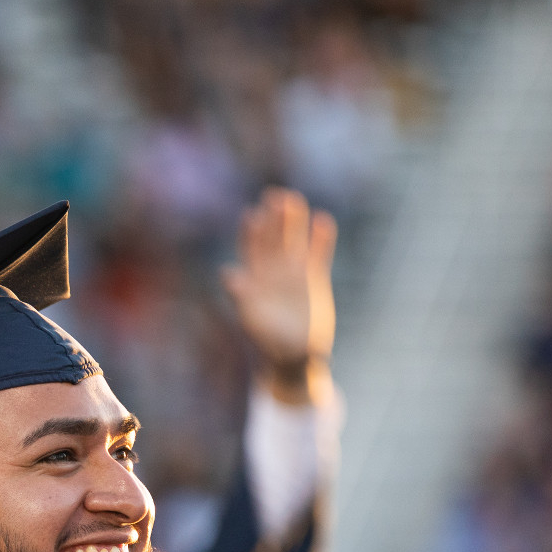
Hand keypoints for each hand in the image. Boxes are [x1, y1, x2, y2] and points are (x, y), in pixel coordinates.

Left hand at [221, 188, 336, 403]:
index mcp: (254, 281)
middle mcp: (272, 272)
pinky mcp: (314, 278)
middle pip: (272, 239)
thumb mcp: (253, 320)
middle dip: (272, 219)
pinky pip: (319, 253)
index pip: (251, 251)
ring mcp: (293, 273)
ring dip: (294, 222)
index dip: (250, 233)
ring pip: (294, 241)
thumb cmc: (270, 343)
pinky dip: (321, 238)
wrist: (295, 356)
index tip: (252, 215)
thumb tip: (228, 274)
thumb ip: (241, 297)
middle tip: (274, 195)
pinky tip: (323, 220)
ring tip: (294, 200)